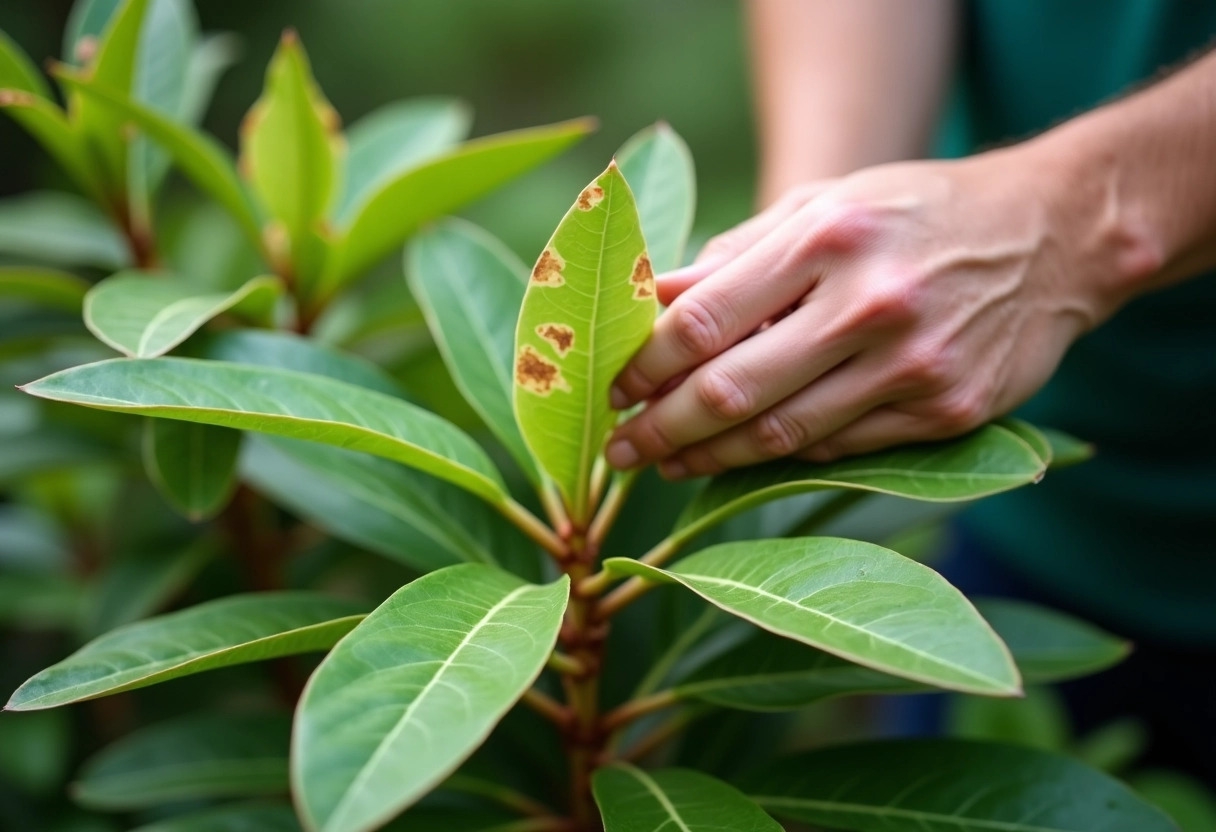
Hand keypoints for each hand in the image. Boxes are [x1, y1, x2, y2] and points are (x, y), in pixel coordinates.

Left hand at [605, 147, 1140, 476]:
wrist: (1051, 237)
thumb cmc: (913, 214)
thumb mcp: (823, 205)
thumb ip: (735, 256)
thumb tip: (648, 301)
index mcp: (826, 238)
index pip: (702, 319)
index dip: (644, 365)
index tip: (610, 387)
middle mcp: (869, 303)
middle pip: (730, 389)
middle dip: (658, 429)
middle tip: (617, 451)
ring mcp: (912, 365)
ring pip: (780, 434)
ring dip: (708, 458)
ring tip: (666, 464)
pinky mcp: (946, 411)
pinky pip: (839, 451)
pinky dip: (779, 459)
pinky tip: (739, 460)